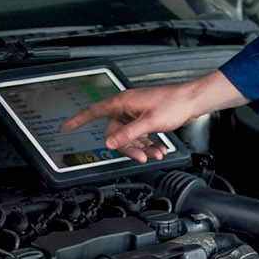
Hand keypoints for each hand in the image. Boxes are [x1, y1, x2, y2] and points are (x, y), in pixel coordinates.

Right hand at [60, 71, 250, 163]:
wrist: (192, 102)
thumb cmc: (173, 103)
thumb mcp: (148, 122)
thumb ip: (128, 134)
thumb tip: (110, 143)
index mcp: (123, 102)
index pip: (94, 111)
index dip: (78, 119)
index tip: (66, 126)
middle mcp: (127, 107)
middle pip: (116, 133)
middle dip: (128, 147)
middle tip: (139, 156)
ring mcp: (137, 114)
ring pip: (130, 137)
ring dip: (142, 148)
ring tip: (155, 154)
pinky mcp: (147, 120)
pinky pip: (141, 137)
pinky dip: (149, 145)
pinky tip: (158, 150)